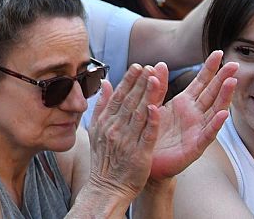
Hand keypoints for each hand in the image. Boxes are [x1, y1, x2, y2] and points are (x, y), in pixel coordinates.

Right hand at [85, 62, 163, 200]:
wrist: (106, 188)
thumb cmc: (104, 160)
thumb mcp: (97, 130)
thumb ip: (102, 106)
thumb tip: (107, 83)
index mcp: (106, 122)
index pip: (119, 96)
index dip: (129, 80)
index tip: (138, 66)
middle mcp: (115, 129)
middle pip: (129, 101)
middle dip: (139, 82)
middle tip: (149, 66)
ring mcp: (127, 141)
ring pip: (138, 114)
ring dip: (146, 95)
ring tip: (154, 78)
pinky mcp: (139, 155)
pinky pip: (147, 135)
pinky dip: (151, 122)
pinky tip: (156, 108)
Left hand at [149, 52, 237, 179]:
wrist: (146, 160)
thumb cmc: (152, 133)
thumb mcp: (152, 105)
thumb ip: (157, 87)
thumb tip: (159, 64)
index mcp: (185, 103)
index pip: (200, 82)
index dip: (210, 68)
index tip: (219, 52)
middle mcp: (195, 115)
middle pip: (212, 93)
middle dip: (223, 78)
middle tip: (235, 63)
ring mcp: (197, 130)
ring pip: (214, 110)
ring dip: (224, 97)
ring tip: (232, 82)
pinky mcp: (195, 147)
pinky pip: (208, 134)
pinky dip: (216, 124)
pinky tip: (224, 114)